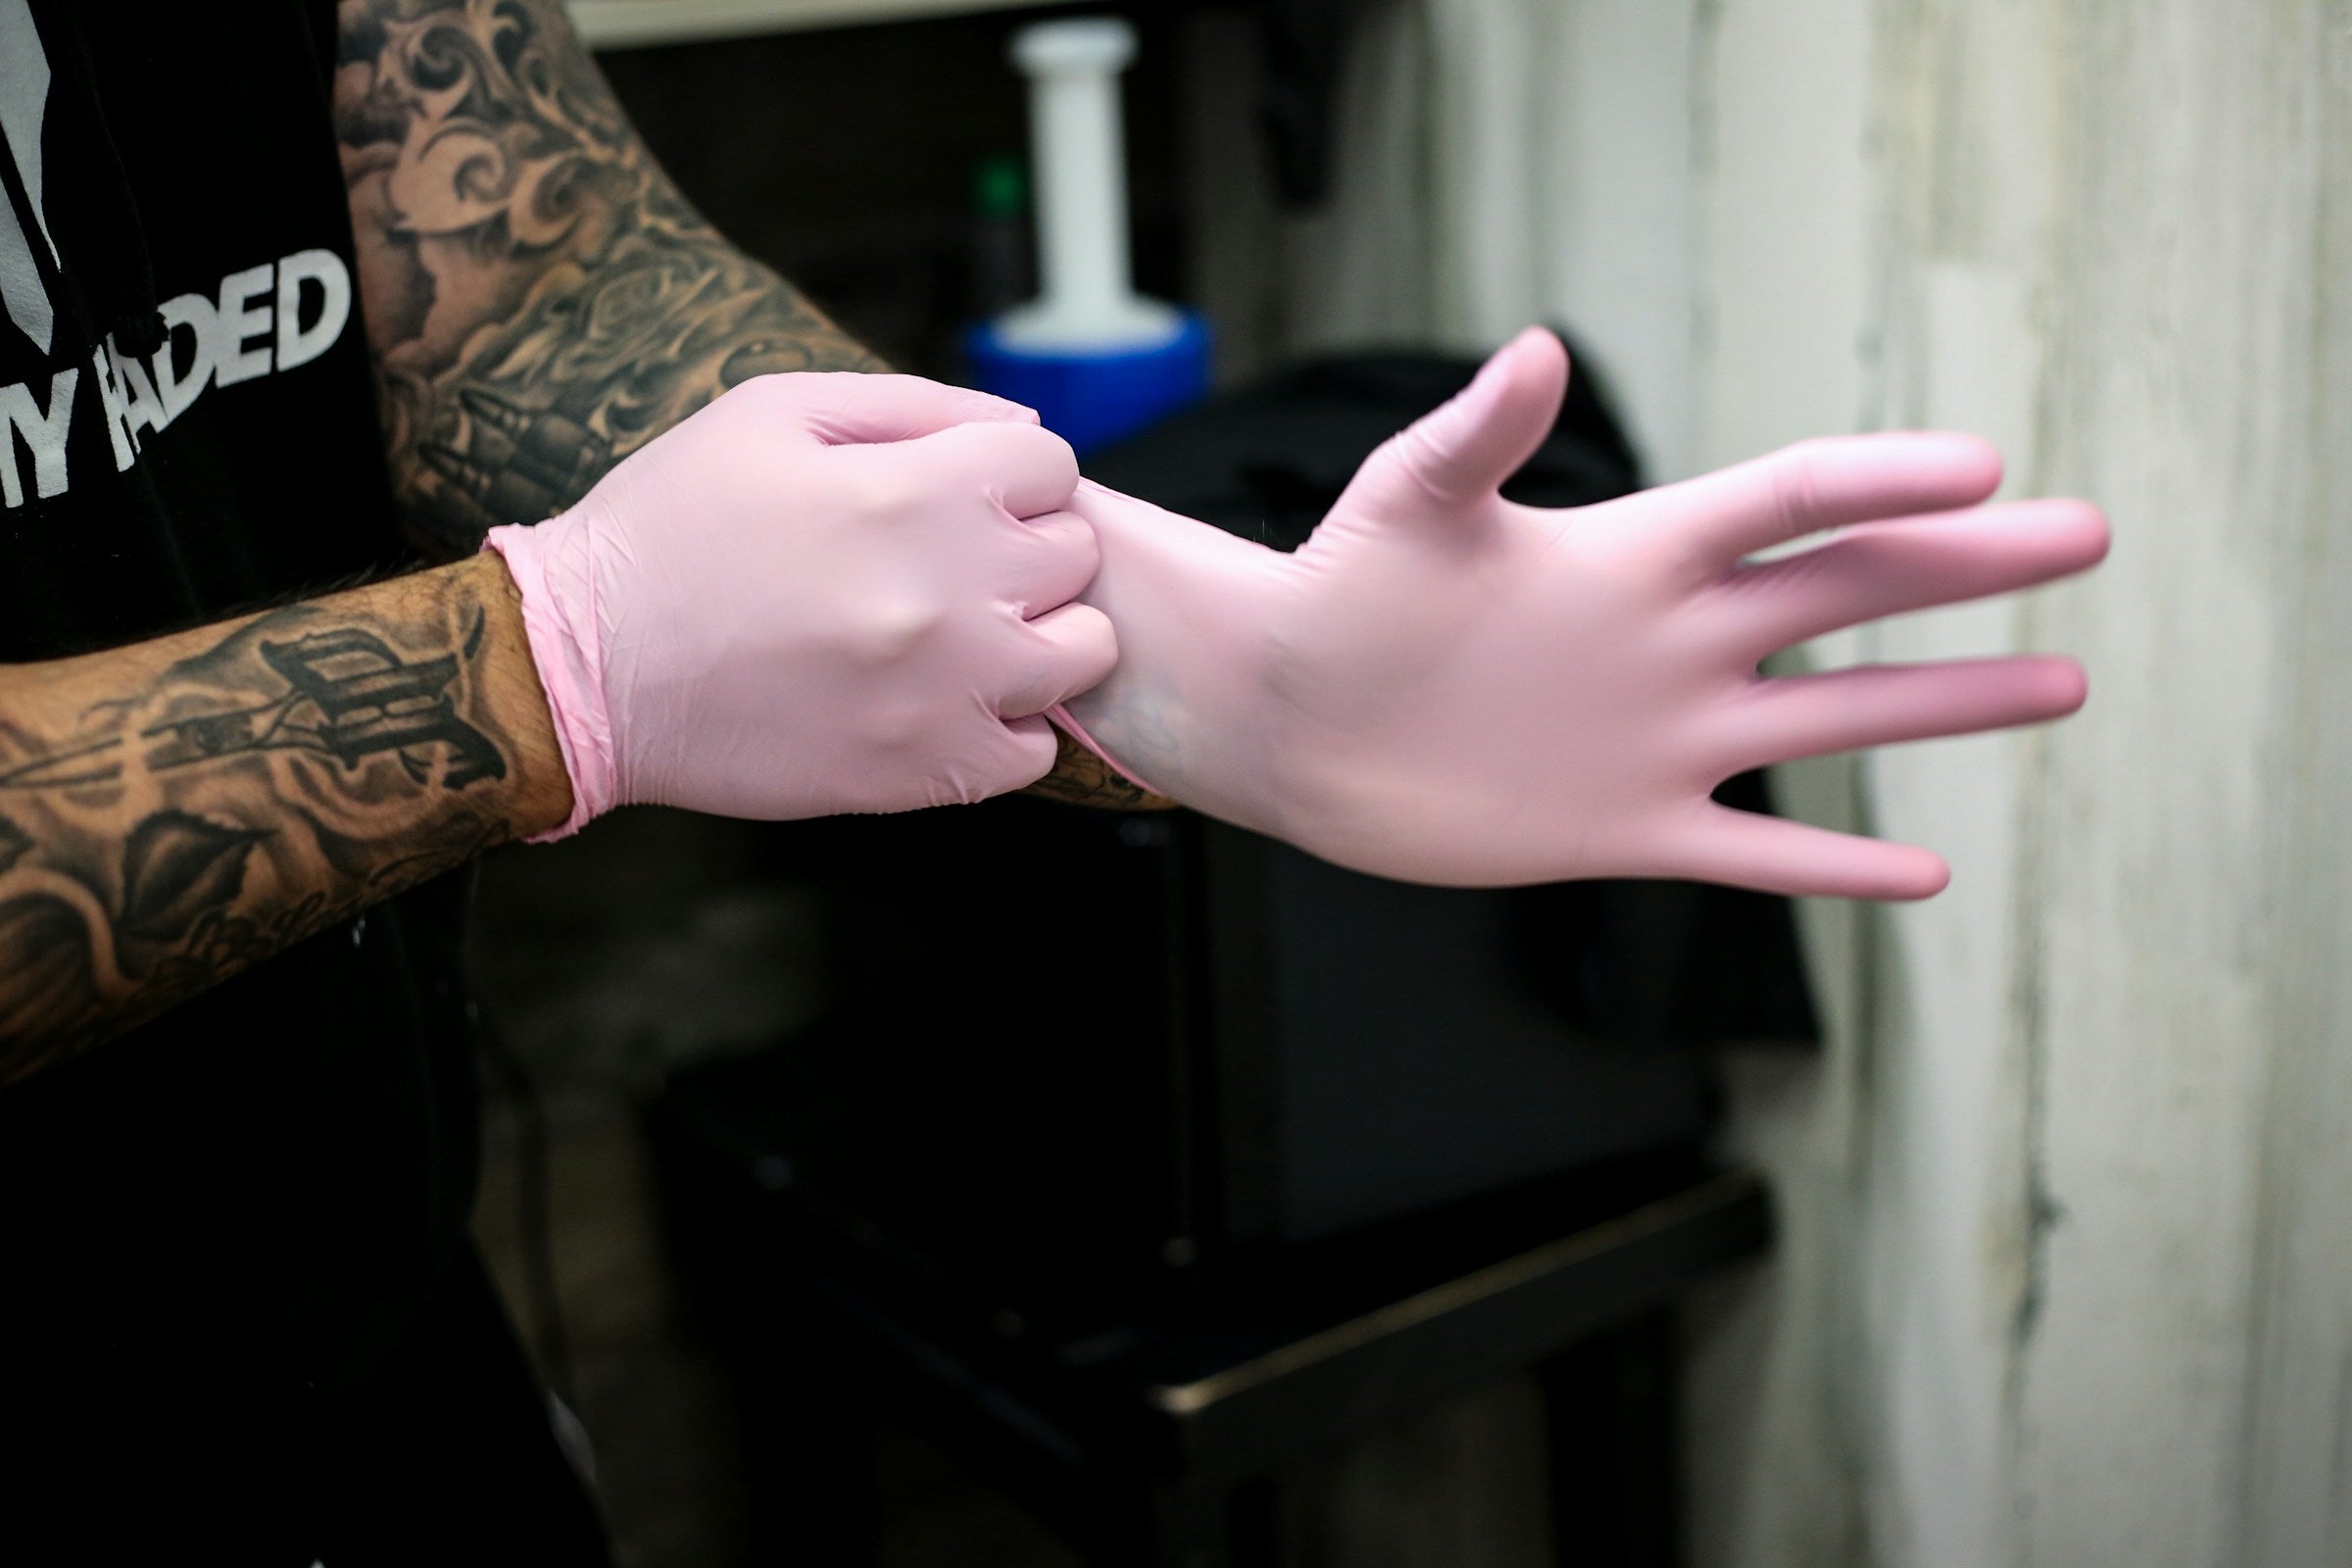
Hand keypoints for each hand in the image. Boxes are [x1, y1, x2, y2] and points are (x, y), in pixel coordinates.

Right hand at [488, 373, 1113, 833]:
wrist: (583, 668)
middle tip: (950, 567)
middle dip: (1025, 550)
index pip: (1053, 467)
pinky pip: (1036, 748)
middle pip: (1078, 555)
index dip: (1009, 477)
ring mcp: (950, 688)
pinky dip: (1010, 726)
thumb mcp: (771, 412)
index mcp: (917, 490)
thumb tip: (1026, 431)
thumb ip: (914, 407)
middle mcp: (954, 590)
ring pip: (1084, 653)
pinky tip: (946, 702)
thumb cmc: (669, 528)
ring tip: (966, 637)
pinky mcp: (929, 769)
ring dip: (1040, 637)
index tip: (958, 500)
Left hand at [1055, 329, 2107, 897]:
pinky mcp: (1624, 827)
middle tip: (2087, 534)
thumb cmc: (1335, 596)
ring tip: (2067, 681)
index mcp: (1635, 551)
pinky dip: (1834, 868)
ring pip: (1833, 720)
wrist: (1291, 722)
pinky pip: (1752, 854)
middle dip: (1968, 567)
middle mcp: (1672, 639)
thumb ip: (1475, 439)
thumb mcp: (1405, 509)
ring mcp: (1661, 738)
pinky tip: (1927, 873)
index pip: (1786, 503)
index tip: (1985, 468)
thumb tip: (1540, 349)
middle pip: (1848, 593)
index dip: (1880, 482)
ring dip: (1948, 701)